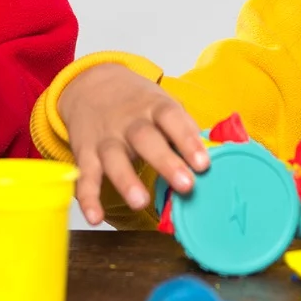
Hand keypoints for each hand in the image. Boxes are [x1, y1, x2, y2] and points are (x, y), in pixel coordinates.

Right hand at [55, 63, 209, 224]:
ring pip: (114, 158)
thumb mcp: (162, 104)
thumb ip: (185, 128)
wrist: (91, 84)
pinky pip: (85, 177)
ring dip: (126, 181)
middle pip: (145, 139)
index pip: (172, 118)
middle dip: (165, 162)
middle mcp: (128, 122)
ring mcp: (106, 138)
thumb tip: (216, 153)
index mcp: (153, 107)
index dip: (188, 139)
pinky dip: (87, 198)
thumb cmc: (138, 102)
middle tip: (185, 185)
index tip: (203, 163)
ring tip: (140, 202)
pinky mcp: (85, 154)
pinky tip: (95, 217)